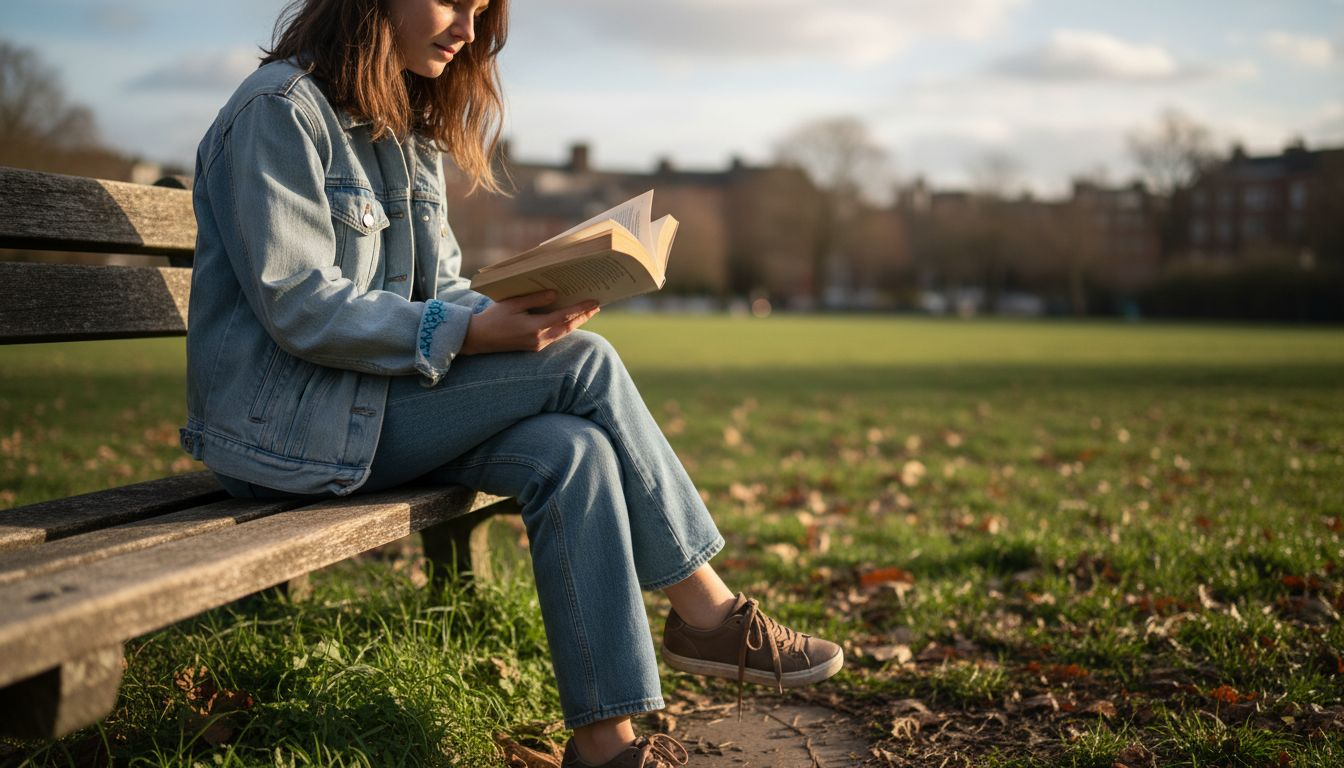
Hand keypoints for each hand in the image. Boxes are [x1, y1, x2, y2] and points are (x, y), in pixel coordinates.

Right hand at [460, 291, 599, 354]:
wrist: (479, 339)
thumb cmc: (493, 318)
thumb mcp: (513, 304)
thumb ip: (535, 299)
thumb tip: (555, 295)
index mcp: (535, 328)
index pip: (565, 317)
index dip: (582, 309)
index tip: (595, 301)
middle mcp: (539, 339)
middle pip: (568, 327)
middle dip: (584, 316)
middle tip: (597, 305)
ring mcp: (537, 345)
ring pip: (563, 333)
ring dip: (576, 322)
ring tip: (587, 311)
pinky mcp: (534, 347)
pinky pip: (555, 336)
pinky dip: (565, 327)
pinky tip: (569, 319)